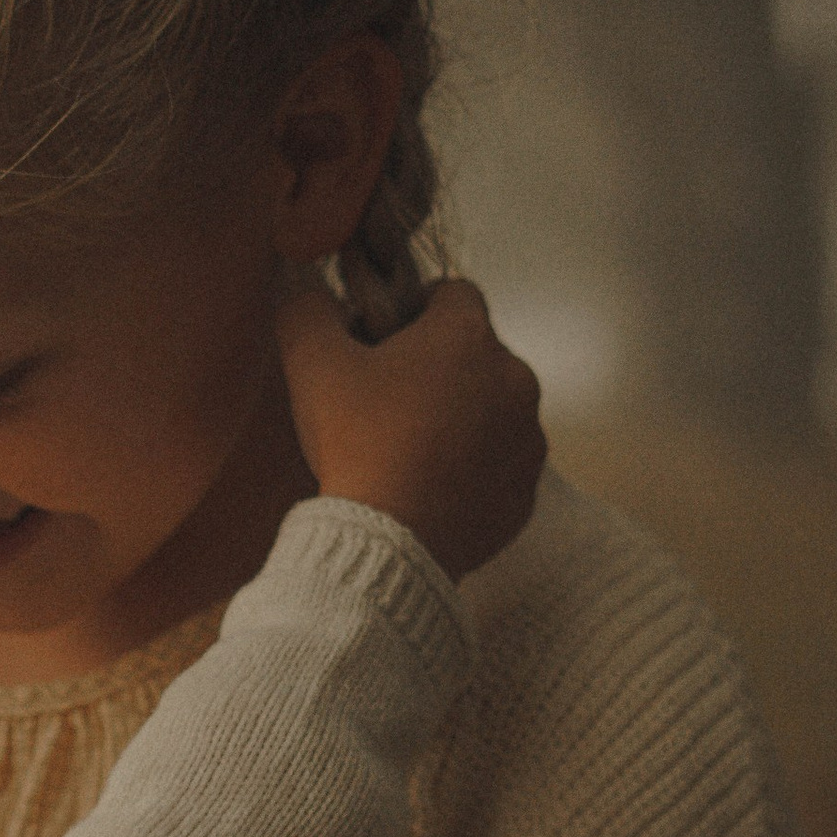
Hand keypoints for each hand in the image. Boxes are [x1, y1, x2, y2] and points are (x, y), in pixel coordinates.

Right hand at [275, 274, 545, 579]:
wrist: (387, 544)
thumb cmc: (355, 445)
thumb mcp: (311, 364)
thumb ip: (309, 310)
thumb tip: (312, 293)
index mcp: (468, 336)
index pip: (452, 292)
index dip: (414, 310)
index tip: (383, 342)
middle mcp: (514, 378)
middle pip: (476, 355)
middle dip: (439, 370)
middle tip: (388, 405)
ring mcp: (528, 438)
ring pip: (493, 411)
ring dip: (461, 419)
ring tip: (410, 453)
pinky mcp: (526, 492)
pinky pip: (500, 467)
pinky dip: (472, 472)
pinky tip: (430, 489)